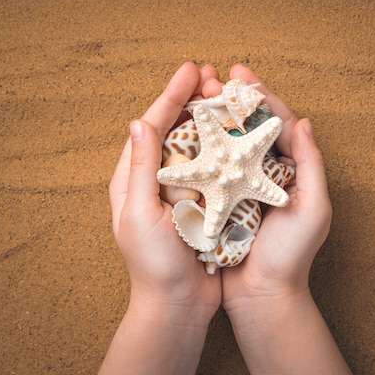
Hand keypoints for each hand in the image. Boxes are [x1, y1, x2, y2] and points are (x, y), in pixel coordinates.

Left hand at [109, 61, 221, 320]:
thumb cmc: (153, 264)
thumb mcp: (139, 213)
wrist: (178, 304)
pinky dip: (225, 147)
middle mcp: (157, 180)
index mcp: (134, 179)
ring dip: (212, 118)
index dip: (170, 95)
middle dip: (192, 99)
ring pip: (197, 145)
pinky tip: (240, 134)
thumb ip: (141, 167)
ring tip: (228, 96)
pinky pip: (213, 167)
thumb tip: (139, 121)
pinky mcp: (202, 204)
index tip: (191, 70)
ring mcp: (181, 191)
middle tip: (214, 75)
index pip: (152, 126)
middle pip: (175, 129)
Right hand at [202, 64, 332, 306]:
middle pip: (249, 127)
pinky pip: (212, 168)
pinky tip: (185, 133)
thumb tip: (304, 121)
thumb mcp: (313, 209)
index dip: (260, 95)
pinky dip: (201, 149)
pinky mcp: (222, 200)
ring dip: (214, 118)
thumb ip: (311, 166)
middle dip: (232, 100)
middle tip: (212, 76)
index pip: (277, 123)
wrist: (261, 295)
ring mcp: (242, 186)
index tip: (239, 73)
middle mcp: (266, 173)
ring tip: (196, 95)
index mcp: (291, 171)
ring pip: (228, 144)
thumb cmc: (291, 255)